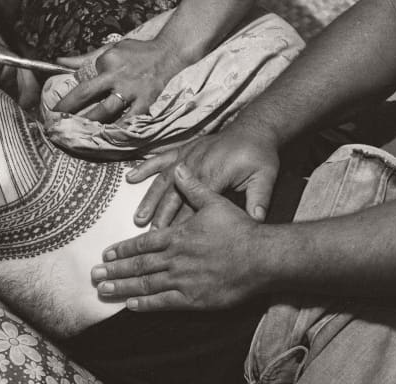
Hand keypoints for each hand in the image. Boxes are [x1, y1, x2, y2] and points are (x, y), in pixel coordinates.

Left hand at [54, 37, 189, 123]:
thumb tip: (59, 61)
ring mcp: (131, 91)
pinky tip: (107, 140)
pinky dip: (117, 130)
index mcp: (107, 62)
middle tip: (58, 125)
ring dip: (91, 123)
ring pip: (106, 110)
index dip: (69, 99)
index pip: (84, 81)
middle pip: (89, 96)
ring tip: (78, 136)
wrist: (167, 53)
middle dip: (71, 111)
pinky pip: (129, 120)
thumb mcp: (110, 49)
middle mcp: (117, 76)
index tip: (56, 111)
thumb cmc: (136, 52)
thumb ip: (84, 58)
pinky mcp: (145, 102)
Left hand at [91, 163, 264, 310]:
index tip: (106, 253)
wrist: (261, 257)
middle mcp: (175, 259)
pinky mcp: (193, 299)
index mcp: (177, 236)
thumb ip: (193, 188)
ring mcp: (182, 280)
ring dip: (122, 287)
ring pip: (145, 284)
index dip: (122, 249)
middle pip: (137, 265)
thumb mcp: (215, 202)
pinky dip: (145, 304)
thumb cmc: (240, 230)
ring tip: (103, 289)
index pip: (142, 244)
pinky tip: (130, 304)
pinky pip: (163, 302)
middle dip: (113, 270)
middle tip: (93, 274)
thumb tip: (178, 169)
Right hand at [127, 124, 279, 227]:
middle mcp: (197, 165)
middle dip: (162, 217)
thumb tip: (256, 221)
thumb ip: (259, 200)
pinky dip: (145, 167)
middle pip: (175, 195)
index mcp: (215, 175)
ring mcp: (188, 156)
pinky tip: (130, 177)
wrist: (254, 128)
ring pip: (163, 180)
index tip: (173, 242)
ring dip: (149, 199)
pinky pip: (161, 158)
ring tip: (139, 217)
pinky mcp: (184, 150)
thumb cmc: (260, 156)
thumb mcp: (265, 177)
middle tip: (150, 237)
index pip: (196, 205)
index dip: (183, 224)